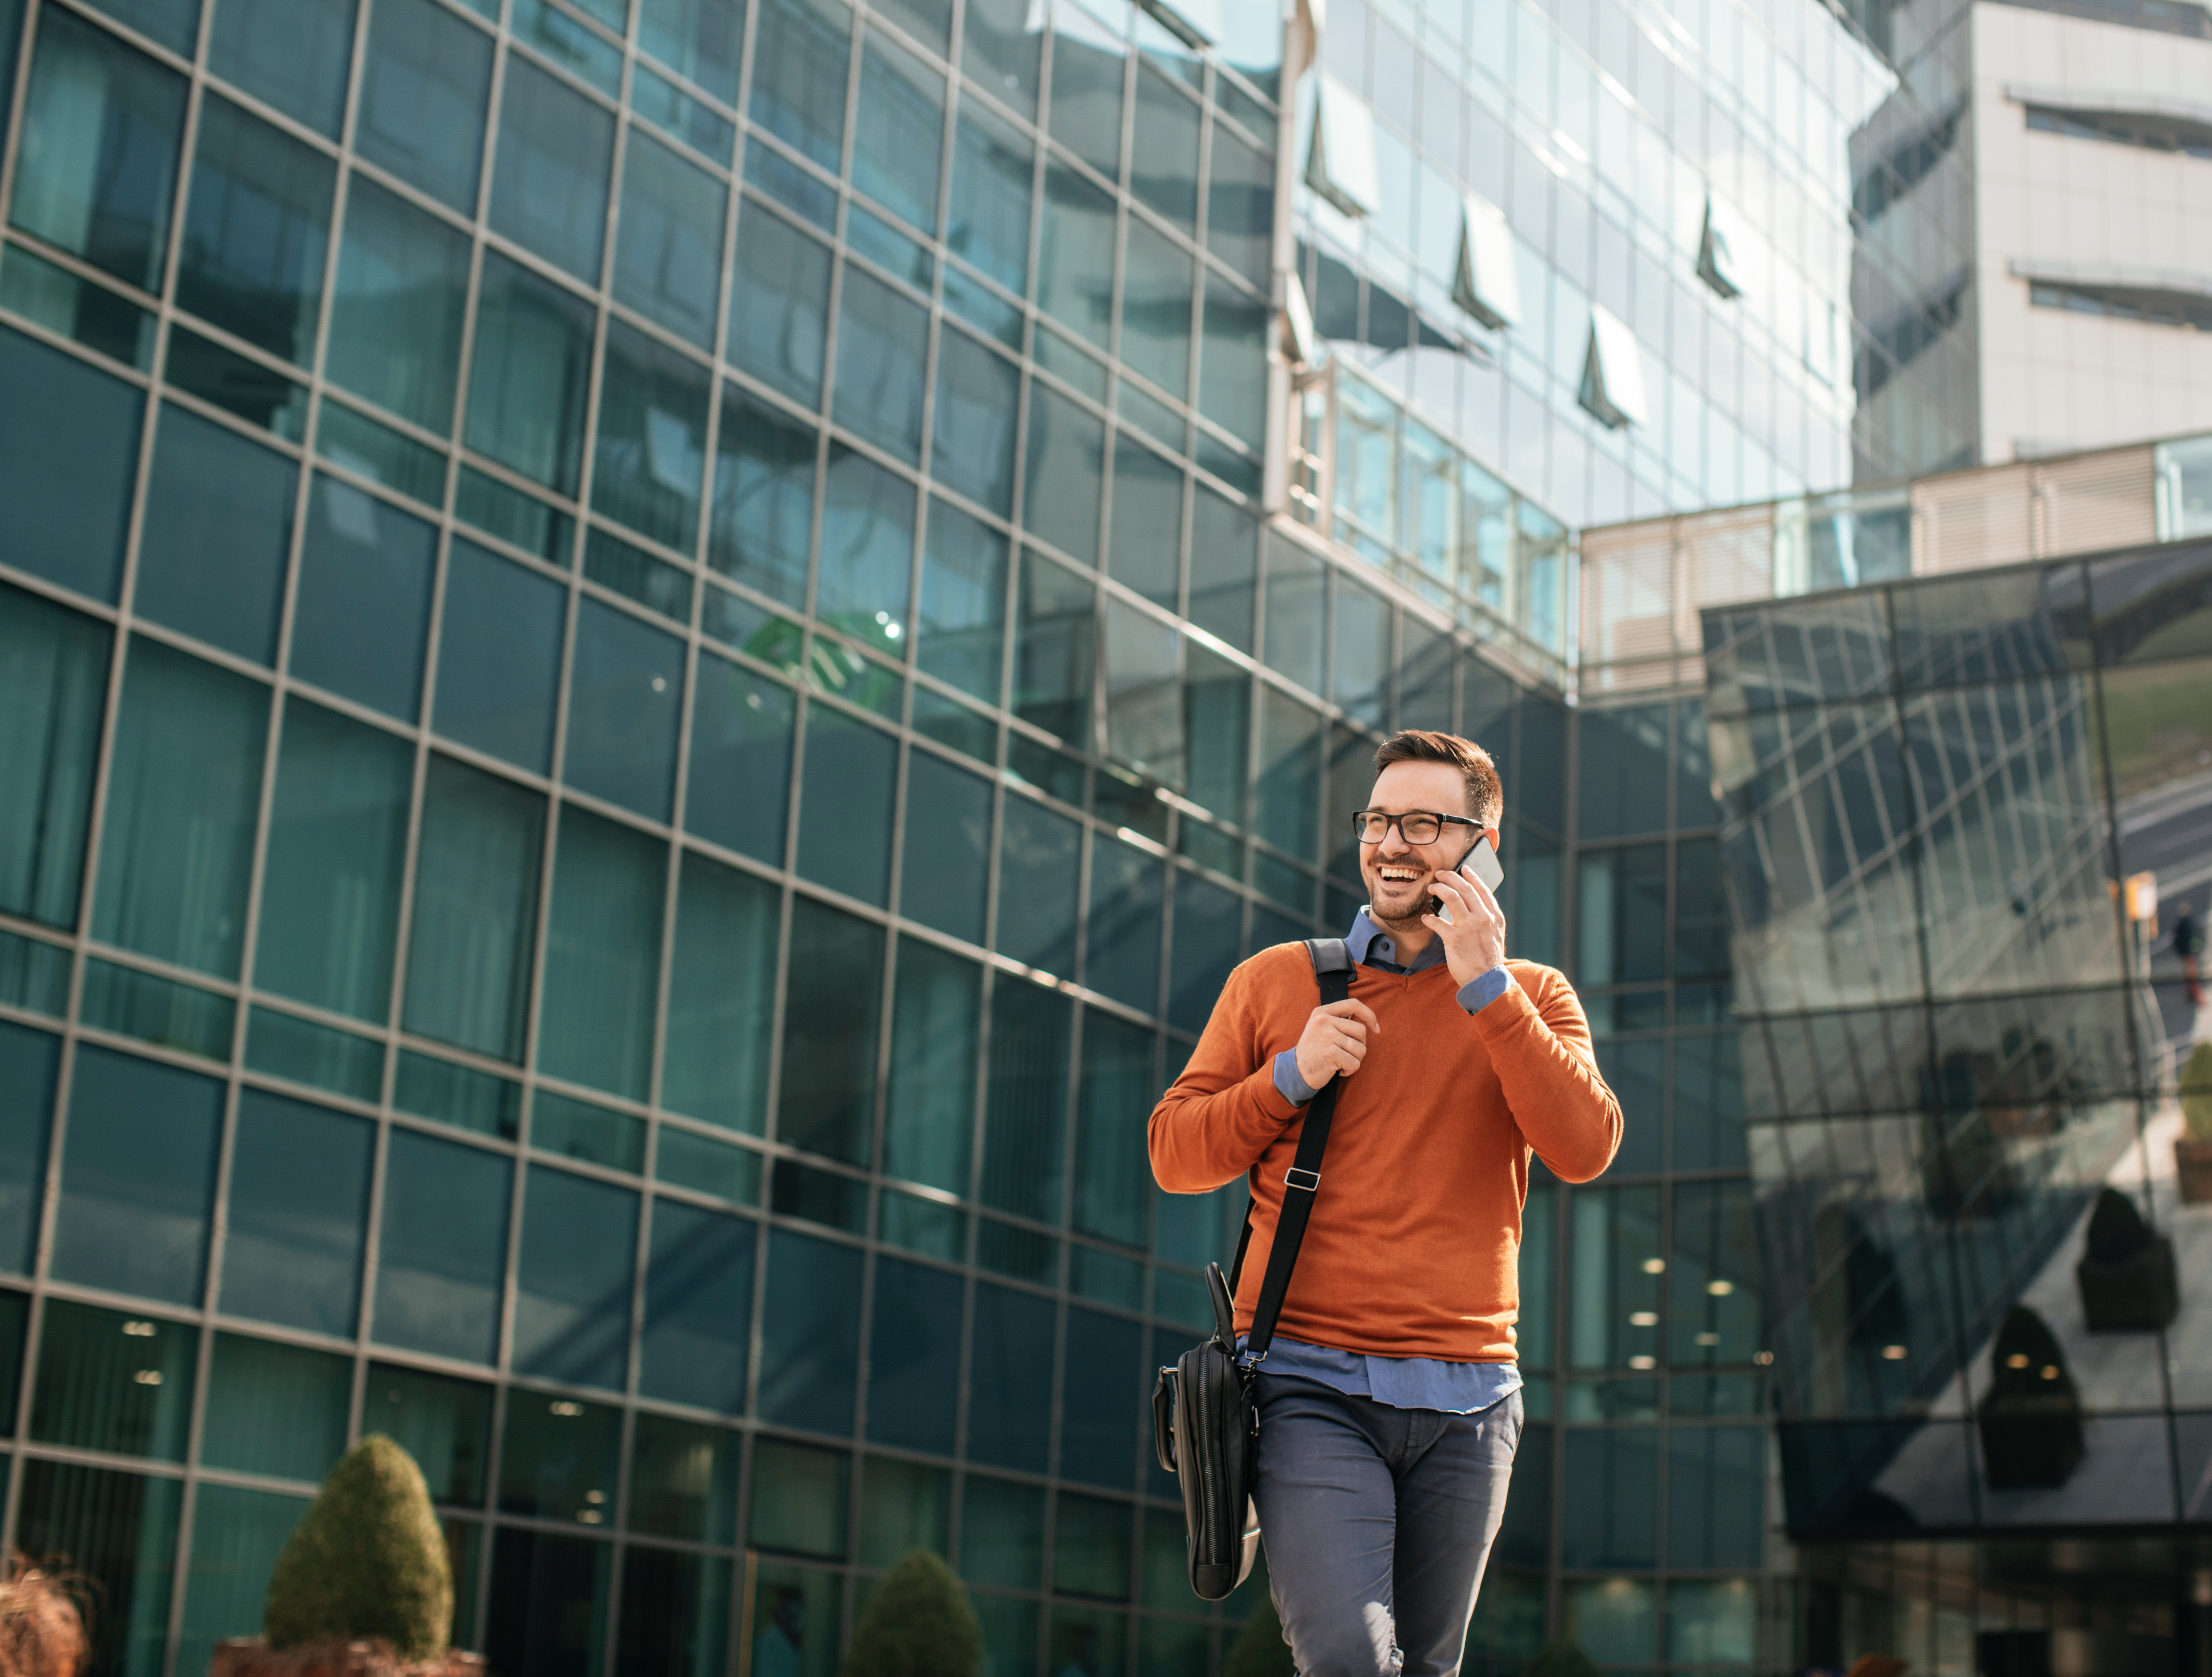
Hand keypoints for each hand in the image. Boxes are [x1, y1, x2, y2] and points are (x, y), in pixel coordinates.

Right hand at [1292, 998, 1382, 1091]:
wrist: (1295, 1072)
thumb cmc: (1313, 1051)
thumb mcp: (1319, 1028)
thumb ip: (1337, 1020)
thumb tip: (1364, 1019)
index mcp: (1322, 1012)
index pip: (1353, 1004)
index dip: (1369, 1015)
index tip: (1375, 1028)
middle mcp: (1324, 1021)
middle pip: (1361, 1030)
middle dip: (1359, 1045)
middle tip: (1346, 1054)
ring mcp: (1328, 1037)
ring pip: (1361, 1048)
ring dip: (1354, 1060)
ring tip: (1340, 1062)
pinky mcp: (1332, 1053)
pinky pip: (1355, 1063)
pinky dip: (1349, 1070)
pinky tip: (1337, 1070)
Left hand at [1423, 865, 1506, 988]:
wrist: (1487, 981)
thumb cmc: (1489, 959)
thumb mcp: (1495, 935)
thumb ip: (1487, 919)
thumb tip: (1475, 907)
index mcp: (1494, 917)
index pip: (1482, 889)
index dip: (1471, 876)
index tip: (1463, 868)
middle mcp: (1483, 918)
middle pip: (1464, 888)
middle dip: (1450, 876)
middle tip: (1439, 873)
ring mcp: (1469, 927)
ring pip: (1451, 896)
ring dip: (1438, 889)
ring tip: (1431, 889)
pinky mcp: (1454, 939)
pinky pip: (1436, 921)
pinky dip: (1428, 918)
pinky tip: (1425, 918)